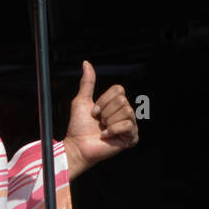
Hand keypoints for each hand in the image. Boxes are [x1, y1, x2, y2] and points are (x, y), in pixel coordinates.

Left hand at [63, 60, 138, 178]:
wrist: (77, 145)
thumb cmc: (78, 126)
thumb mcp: (82, 100)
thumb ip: (87, 82)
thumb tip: (86, 63)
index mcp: (115, 104)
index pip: (119, 90)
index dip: (104, 100)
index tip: (94, 111)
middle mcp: (125, 113)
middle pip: (122, 101)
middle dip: (105, 112)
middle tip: (99, 122)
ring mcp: (129, 126)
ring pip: (127, 111)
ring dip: (109, 121)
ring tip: (103, 129)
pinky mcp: (131, 138)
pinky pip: (128, 125)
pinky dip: (113, 130)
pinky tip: (106, 136)